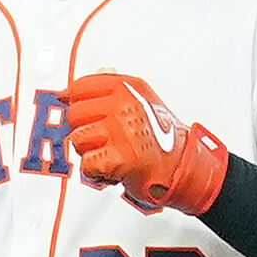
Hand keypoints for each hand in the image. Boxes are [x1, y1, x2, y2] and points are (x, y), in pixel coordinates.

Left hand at [63, 73, 227, 213]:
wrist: (182, 166)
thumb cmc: (162, 137)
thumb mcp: (142, 99)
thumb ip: (111, 88)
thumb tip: (79, 83)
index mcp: (128, 87)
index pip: (81, 87)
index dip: (73, 100)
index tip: (74, 107)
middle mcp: (125, 105)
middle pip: (74, 114)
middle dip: (83, 130)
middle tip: (101, 138)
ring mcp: (123, 131)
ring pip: (77, 140)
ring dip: (89, 152)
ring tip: (108, 153)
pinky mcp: (121, 158)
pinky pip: (87, 164)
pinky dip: (94, 173)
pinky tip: (109, 169)